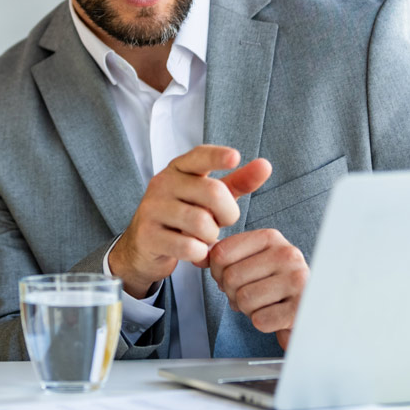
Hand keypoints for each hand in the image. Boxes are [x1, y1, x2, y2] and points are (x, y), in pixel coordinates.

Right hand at [107, 145, 271, 297]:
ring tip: (205, 239)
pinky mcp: (148, 235)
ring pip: (201, 223)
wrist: (144, 246)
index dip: (217, 156)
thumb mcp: (209, 197)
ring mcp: (152, 209)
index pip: (199, 156)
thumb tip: (265, 165)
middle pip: (212, 193)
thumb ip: (238, 182)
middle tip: (222, 223)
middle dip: (227, 214)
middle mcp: (162, 184)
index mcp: (178, 169)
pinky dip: (199, 254)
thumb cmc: (183, 216)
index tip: (235, 157)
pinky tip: (196, 253)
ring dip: (211, 237)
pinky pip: (188, 247)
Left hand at [208, 228, 308, 348]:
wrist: (307, 310)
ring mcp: (297, 280)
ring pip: (244, 299)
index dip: (217, 273)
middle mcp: (287, 253)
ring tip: (263, 304)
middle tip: (249, 296)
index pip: (221, 253)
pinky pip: (260, 320)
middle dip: (232, 294)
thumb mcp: (250, 262)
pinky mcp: (301, 308)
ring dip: (248, 309)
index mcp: (270, 237)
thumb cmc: (273, 285)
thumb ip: (222, 257)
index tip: (232, 279)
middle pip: (230, 278)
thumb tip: (196, 257)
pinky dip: (262, 323)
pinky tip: (274, 315)